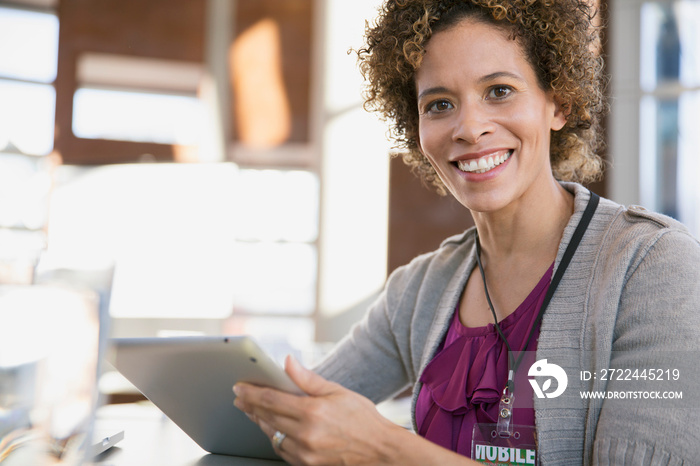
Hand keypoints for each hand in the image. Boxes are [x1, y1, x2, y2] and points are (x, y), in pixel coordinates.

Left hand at [233, 355, 405, 464]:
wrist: (380, 450)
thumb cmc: (362, 418)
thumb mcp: (338, 391)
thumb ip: (308, 378)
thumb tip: (288, 362)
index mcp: (313, 412)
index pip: (271, 399)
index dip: (251, 392)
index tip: (239, 386)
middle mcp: (306, 434)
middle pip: (267, 417)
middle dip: (250, 405)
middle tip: (240, 397)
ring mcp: (305, 452)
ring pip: (271, 435)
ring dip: (260, 421)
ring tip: (253, 410)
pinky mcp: (307, 464)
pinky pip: (282, 449)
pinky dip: (274, 437)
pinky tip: (273, 428)